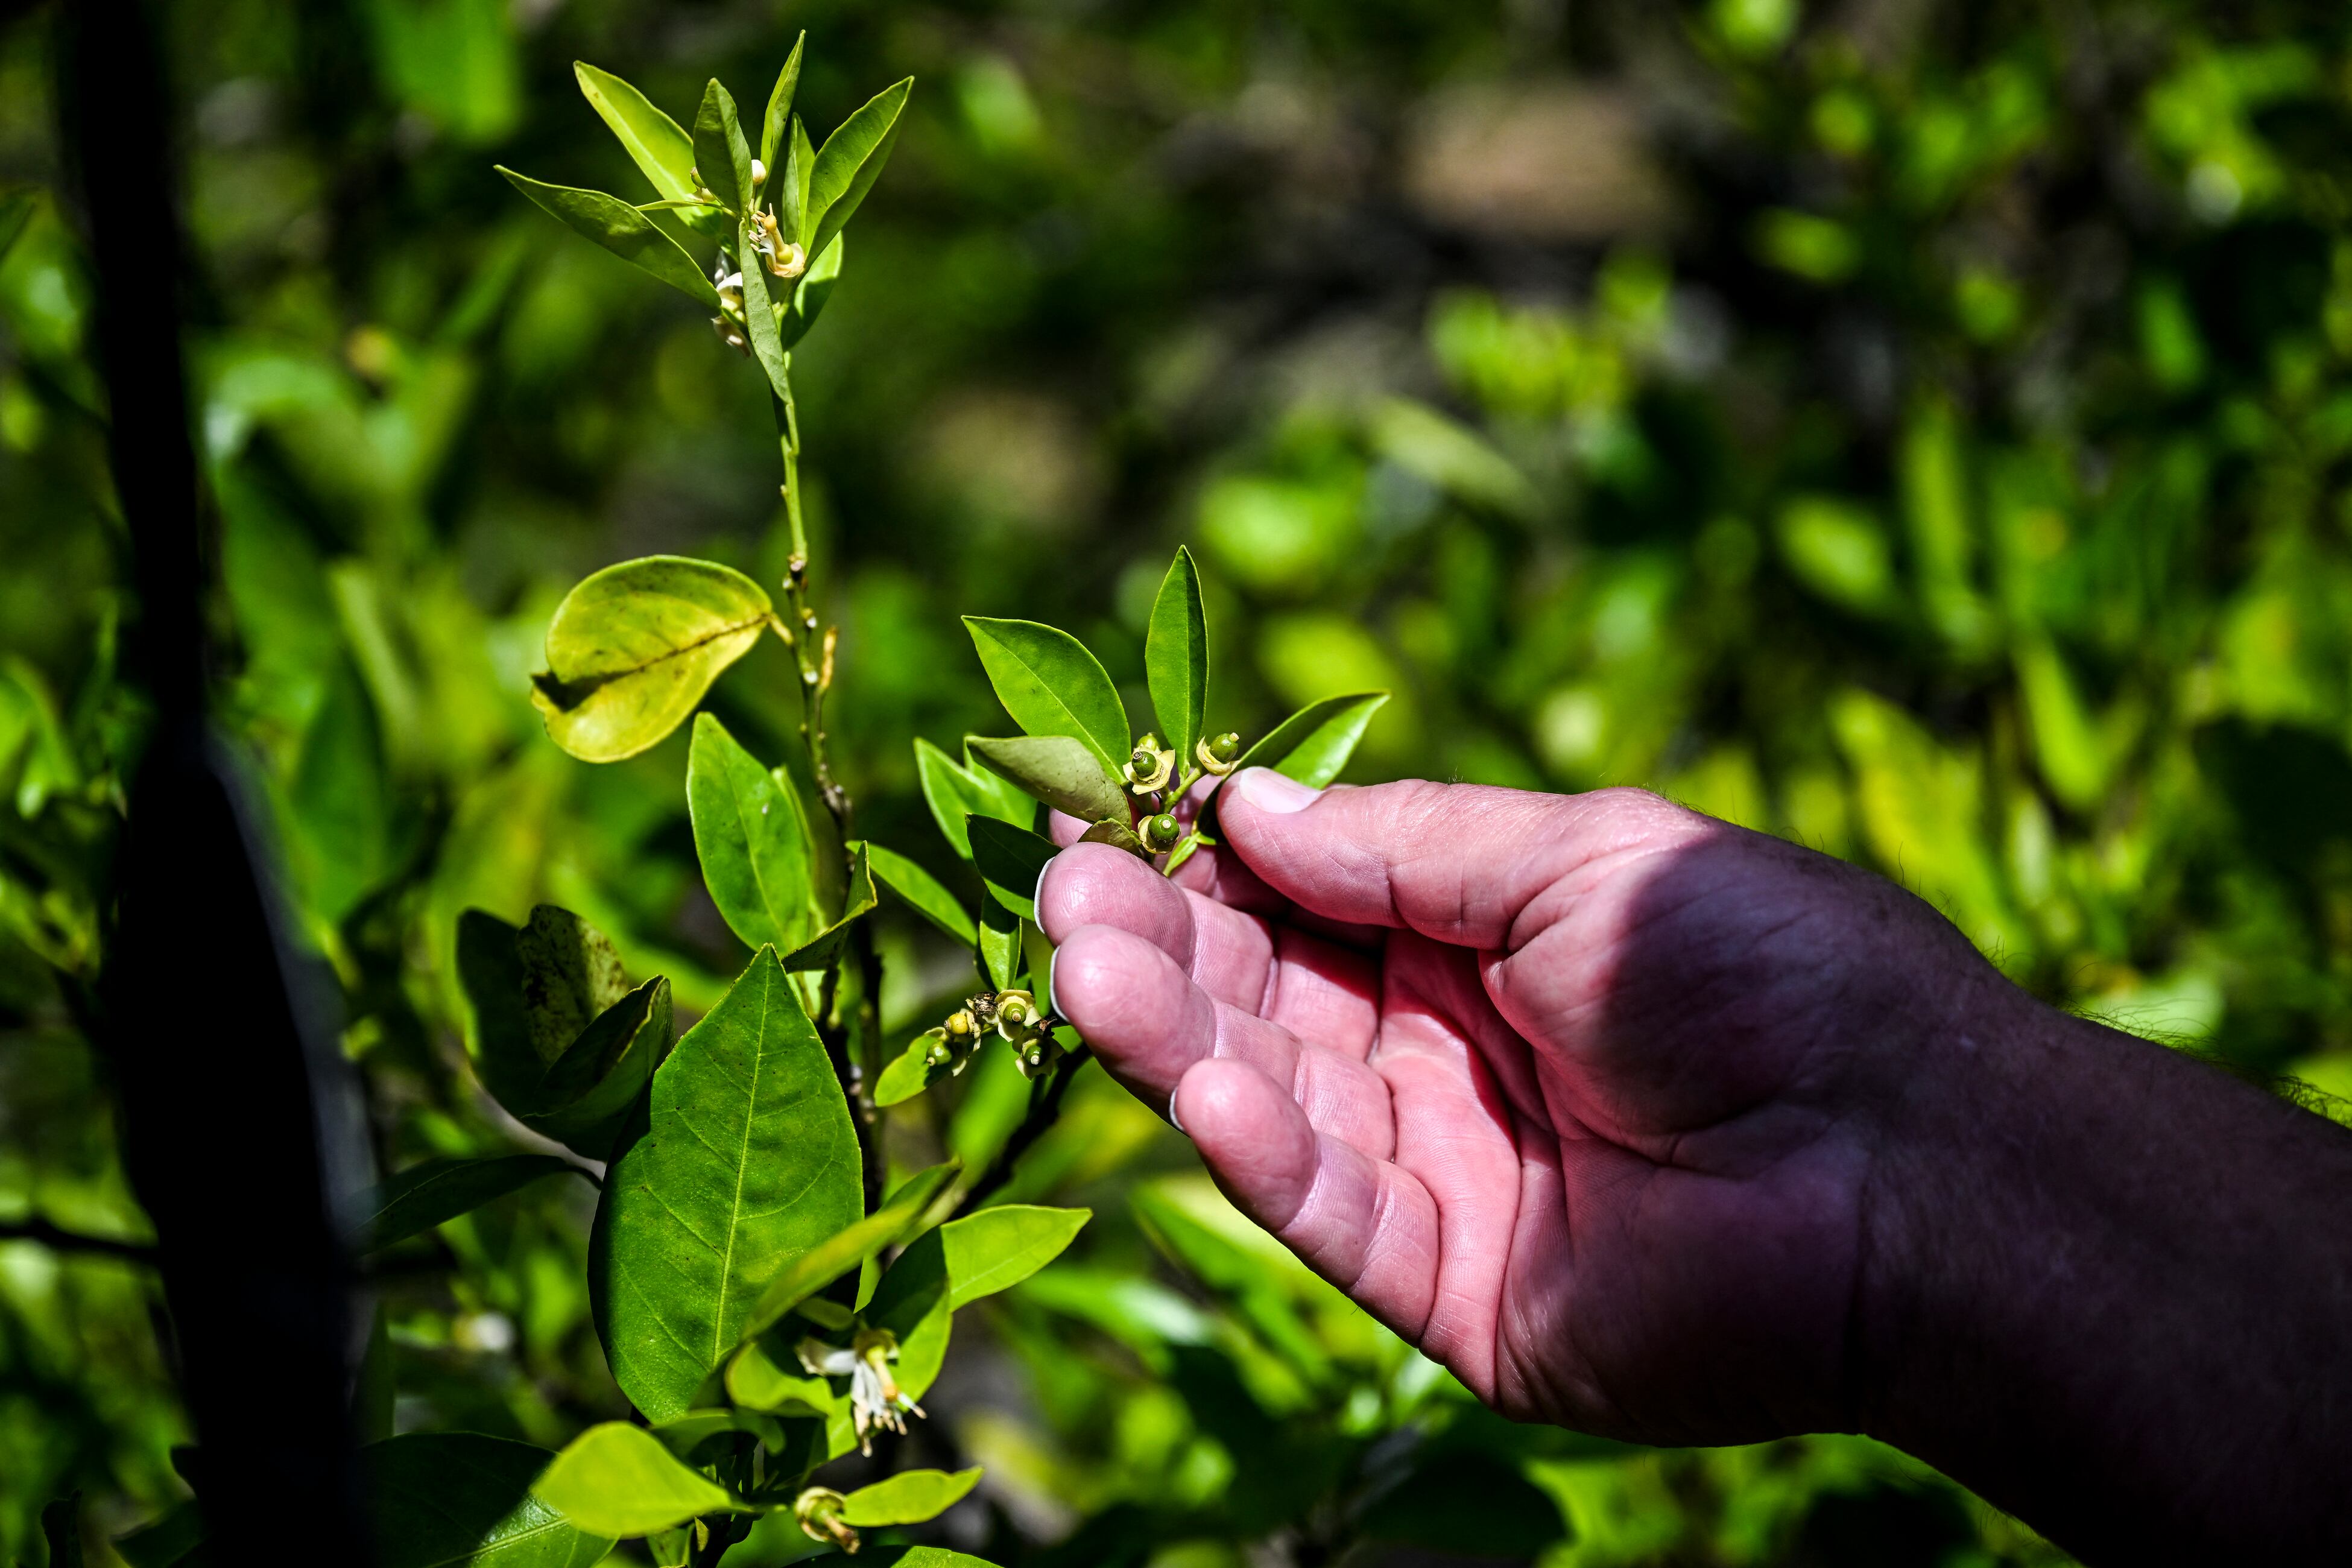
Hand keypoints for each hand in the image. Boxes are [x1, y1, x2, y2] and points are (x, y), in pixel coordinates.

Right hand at [1037, 769, 2018, 1445]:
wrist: (1910, 1159)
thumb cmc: (1768, 970)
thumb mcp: (1579, 857)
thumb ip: (1407, 845)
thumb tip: (1245, 804)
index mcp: (1478, 940)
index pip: (1299, 898)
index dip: (1200, 861)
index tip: (1098, 815)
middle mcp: (1442, 1053)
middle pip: (1263, 997)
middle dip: (1159, 941)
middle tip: (1061, 895)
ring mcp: (1443, 1174)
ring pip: (1272, 1101)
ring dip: (1173, 1034)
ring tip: (1085, 968)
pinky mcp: (1453, 1292)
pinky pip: (1335, 1218)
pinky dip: (1262, 1154)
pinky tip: (1196, 1085)